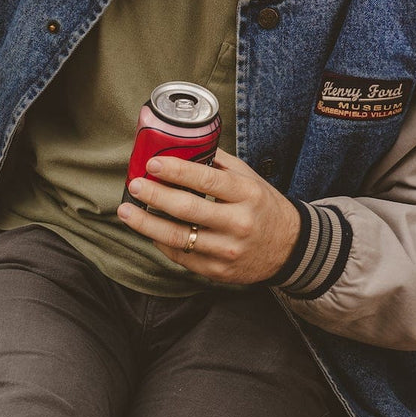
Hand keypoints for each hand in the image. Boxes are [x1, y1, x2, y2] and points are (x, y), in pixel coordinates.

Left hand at [117, 149, 300, 285]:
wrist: (289, 248)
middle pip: (188, 209)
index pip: (208, 180)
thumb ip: (219, 164)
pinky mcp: (217, 271)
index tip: (153, 164)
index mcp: (247, 194)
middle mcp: (238, 223)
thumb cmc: (263, 207)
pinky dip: (161, 242)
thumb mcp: (250, 180)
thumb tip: (183, 146)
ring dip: (147, 224)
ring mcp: (227, 250)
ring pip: (178, 237)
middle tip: (135, 185)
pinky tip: (148, 230)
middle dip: (156, 196)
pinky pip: (181, 256)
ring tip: (126, 211)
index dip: (177, 171)